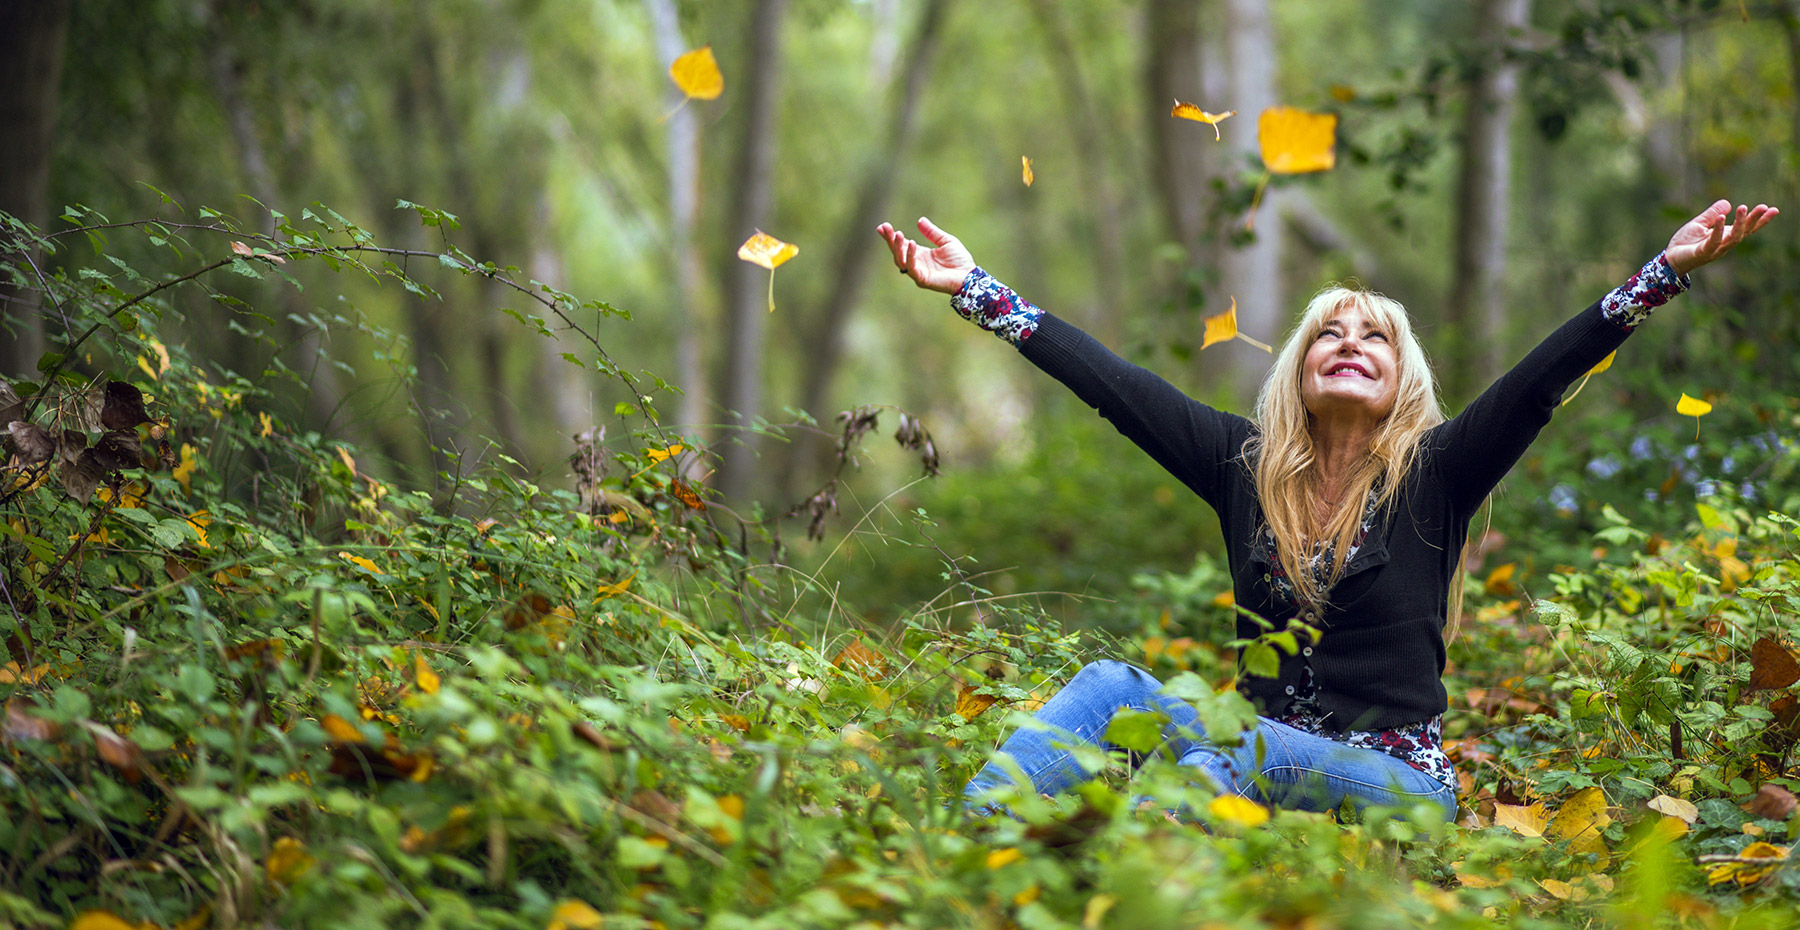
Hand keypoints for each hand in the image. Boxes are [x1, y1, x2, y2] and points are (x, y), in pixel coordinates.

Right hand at [875, 216, 975, 294]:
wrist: (970, 276)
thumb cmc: (960, 261)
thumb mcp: (946, 241)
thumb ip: (932, 232)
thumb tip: (920, 220)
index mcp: (920, 254)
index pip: (901, 245)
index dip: (891, 236)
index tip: (883, 226)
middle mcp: (916, 263)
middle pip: (897, 252)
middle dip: (890, 240)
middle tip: (885, 227)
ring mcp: (918, 272)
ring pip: (901, 261)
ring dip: (897, 248)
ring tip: (898, 234)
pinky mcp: (922, 280)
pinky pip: (912, 268)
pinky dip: (910, 256)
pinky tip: (911, 243)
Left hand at [1664, 199, 1779, 275]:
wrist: (1670, 259)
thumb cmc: (1686, 242)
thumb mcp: (1699, 223)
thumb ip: (1712, 214)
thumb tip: (1727, 203)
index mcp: (1725, 235)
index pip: (1746, 228)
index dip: (1760, 220)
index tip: (1773, 209)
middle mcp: (1724, 243)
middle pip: (1744, 232)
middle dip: (1755, 220)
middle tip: (1764, 207)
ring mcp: (1715, 249)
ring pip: (1732, 237)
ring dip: (1739, 223)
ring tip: (1743, 208)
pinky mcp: (1703, 253)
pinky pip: (1713, 241)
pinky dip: (1717, 230)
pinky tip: (1721, 218)